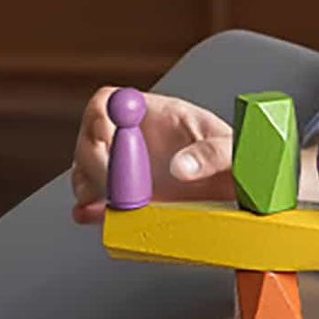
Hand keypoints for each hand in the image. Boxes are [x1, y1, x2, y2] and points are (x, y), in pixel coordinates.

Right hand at [70, 88, 234, 223]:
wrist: (234, 189)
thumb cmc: (232, 159)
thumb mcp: (230, 149)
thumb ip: (211, 154)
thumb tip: (181, 168)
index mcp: (151, 113)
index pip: (108, 102)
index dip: (101, 120)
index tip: (113, 146)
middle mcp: (130, 137)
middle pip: (89, 138)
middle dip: (95, 163)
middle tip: (118, 187)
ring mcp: (122, 167)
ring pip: (84, 170)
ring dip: (90, 188)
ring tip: (117, 206)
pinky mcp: (122, 195)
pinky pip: (93, 200)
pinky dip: (90, 210)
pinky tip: (96, 216)